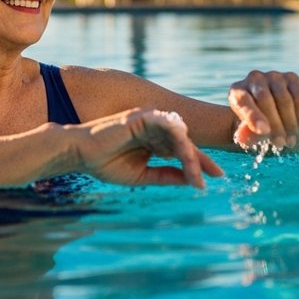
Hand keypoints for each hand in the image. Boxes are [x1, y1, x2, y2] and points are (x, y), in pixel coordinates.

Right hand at [68, 109, 224, 188]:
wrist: (80, 154)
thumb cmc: (105, 164)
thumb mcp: (142, 175)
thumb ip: (165, 176)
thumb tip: (192, 181)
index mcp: (154, 142)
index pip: (183, 151)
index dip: (200, 163)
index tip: (218, 177)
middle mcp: (155, 130)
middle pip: (185, 143)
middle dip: (199, 161)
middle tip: (209, 178)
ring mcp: (149, 121)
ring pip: (178, 136)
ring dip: (189, 154)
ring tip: (195, 172)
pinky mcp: (141, 116)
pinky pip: (165, 124)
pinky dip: (177, 137)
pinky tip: (185, 150)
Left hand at [228, 70, 298, 151]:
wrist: (270, 112)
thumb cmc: (255, 124)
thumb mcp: (247, 131)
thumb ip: (245, 135)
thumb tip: (242, 139)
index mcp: (237, 91)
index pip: (243, 100)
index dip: (253, 116)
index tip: (263, 131)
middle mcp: (254, 78)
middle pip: (265, 99)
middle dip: (275, 125)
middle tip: (280, 144)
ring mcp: (273, 76)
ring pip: (284, 98)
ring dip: (289, 123)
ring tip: (290, 141)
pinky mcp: (291, 78)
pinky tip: (297, 125)